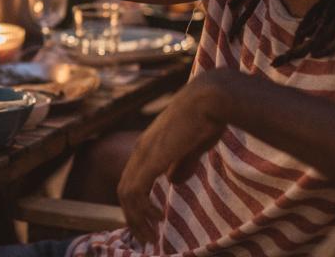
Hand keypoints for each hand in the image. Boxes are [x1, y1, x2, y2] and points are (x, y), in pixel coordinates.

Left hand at [117, 68, 229, 243]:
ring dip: (136, 218)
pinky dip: (141, 210)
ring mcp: (143, 153)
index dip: (138, 201)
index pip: (132, 177)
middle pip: (124, 188)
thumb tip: (173, 181)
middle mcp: (140, 149)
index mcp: (149, 144)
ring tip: (149, 236)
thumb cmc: (207, 117)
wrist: (211, 98)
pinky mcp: (151, 159)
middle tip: (146, 235)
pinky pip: (136, 192)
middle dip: (133, 216)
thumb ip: (181, 163)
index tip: (151, 219)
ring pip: (126, 194)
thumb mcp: (193, 146)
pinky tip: (156, 220)